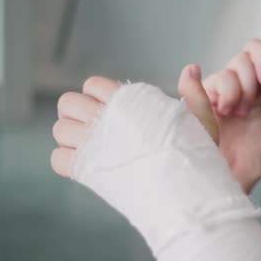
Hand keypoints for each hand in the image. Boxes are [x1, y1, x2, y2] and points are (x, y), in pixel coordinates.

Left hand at [51, 65, 215, 177]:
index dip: (98, 95)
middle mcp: (105, 118)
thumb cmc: (197, 157)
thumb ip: (193, 94)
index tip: (111, 112)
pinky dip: (67, 162)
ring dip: (70, 137)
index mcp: (128, 101)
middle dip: (76, 113)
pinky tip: (85, 165)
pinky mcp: (86, 170)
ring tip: (89, 147)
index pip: (92, 84)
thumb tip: (190, 68)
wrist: (186, 193)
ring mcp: (92, 144)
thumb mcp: (202, 120)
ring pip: (59, 130)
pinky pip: (58, 159)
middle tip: (93, 128)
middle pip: (67, 103)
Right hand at [200, 39, 260, 192]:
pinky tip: (219, 105)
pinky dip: (206, 86)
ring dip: (238, 89)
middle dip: (257, 62)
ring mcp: (219, 92)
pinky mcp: (199, 100)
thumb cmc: (259, 160)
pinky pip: (198, 81)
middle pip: (247, 51)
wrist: (235, 178)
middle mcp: (241, 87)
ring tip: (238, 114)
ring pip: (229, 68)